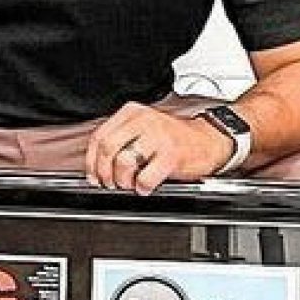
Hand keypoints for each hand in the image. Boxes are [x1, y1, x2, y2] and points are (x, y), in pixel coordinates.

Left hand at [84, 104, 229, 193]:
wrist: (208, 141)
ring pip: (123, 162)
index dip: (91, 161)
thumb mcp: (144, 129)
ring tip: (131, 183)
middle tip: (111, 183)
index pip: (99, 135)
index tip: (93, 175)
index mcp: (132, 112)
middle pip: (107, 148)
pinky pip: (145, 178)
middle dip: (104, 172)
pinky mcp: (171, 155)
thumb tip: (97, 164)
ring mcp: (158, 137)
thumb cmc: (175, 138)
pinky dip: (142, 187)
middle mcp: (144, 120)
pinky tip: (146, 185)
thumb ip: (121, 138)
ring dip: (123, 181)